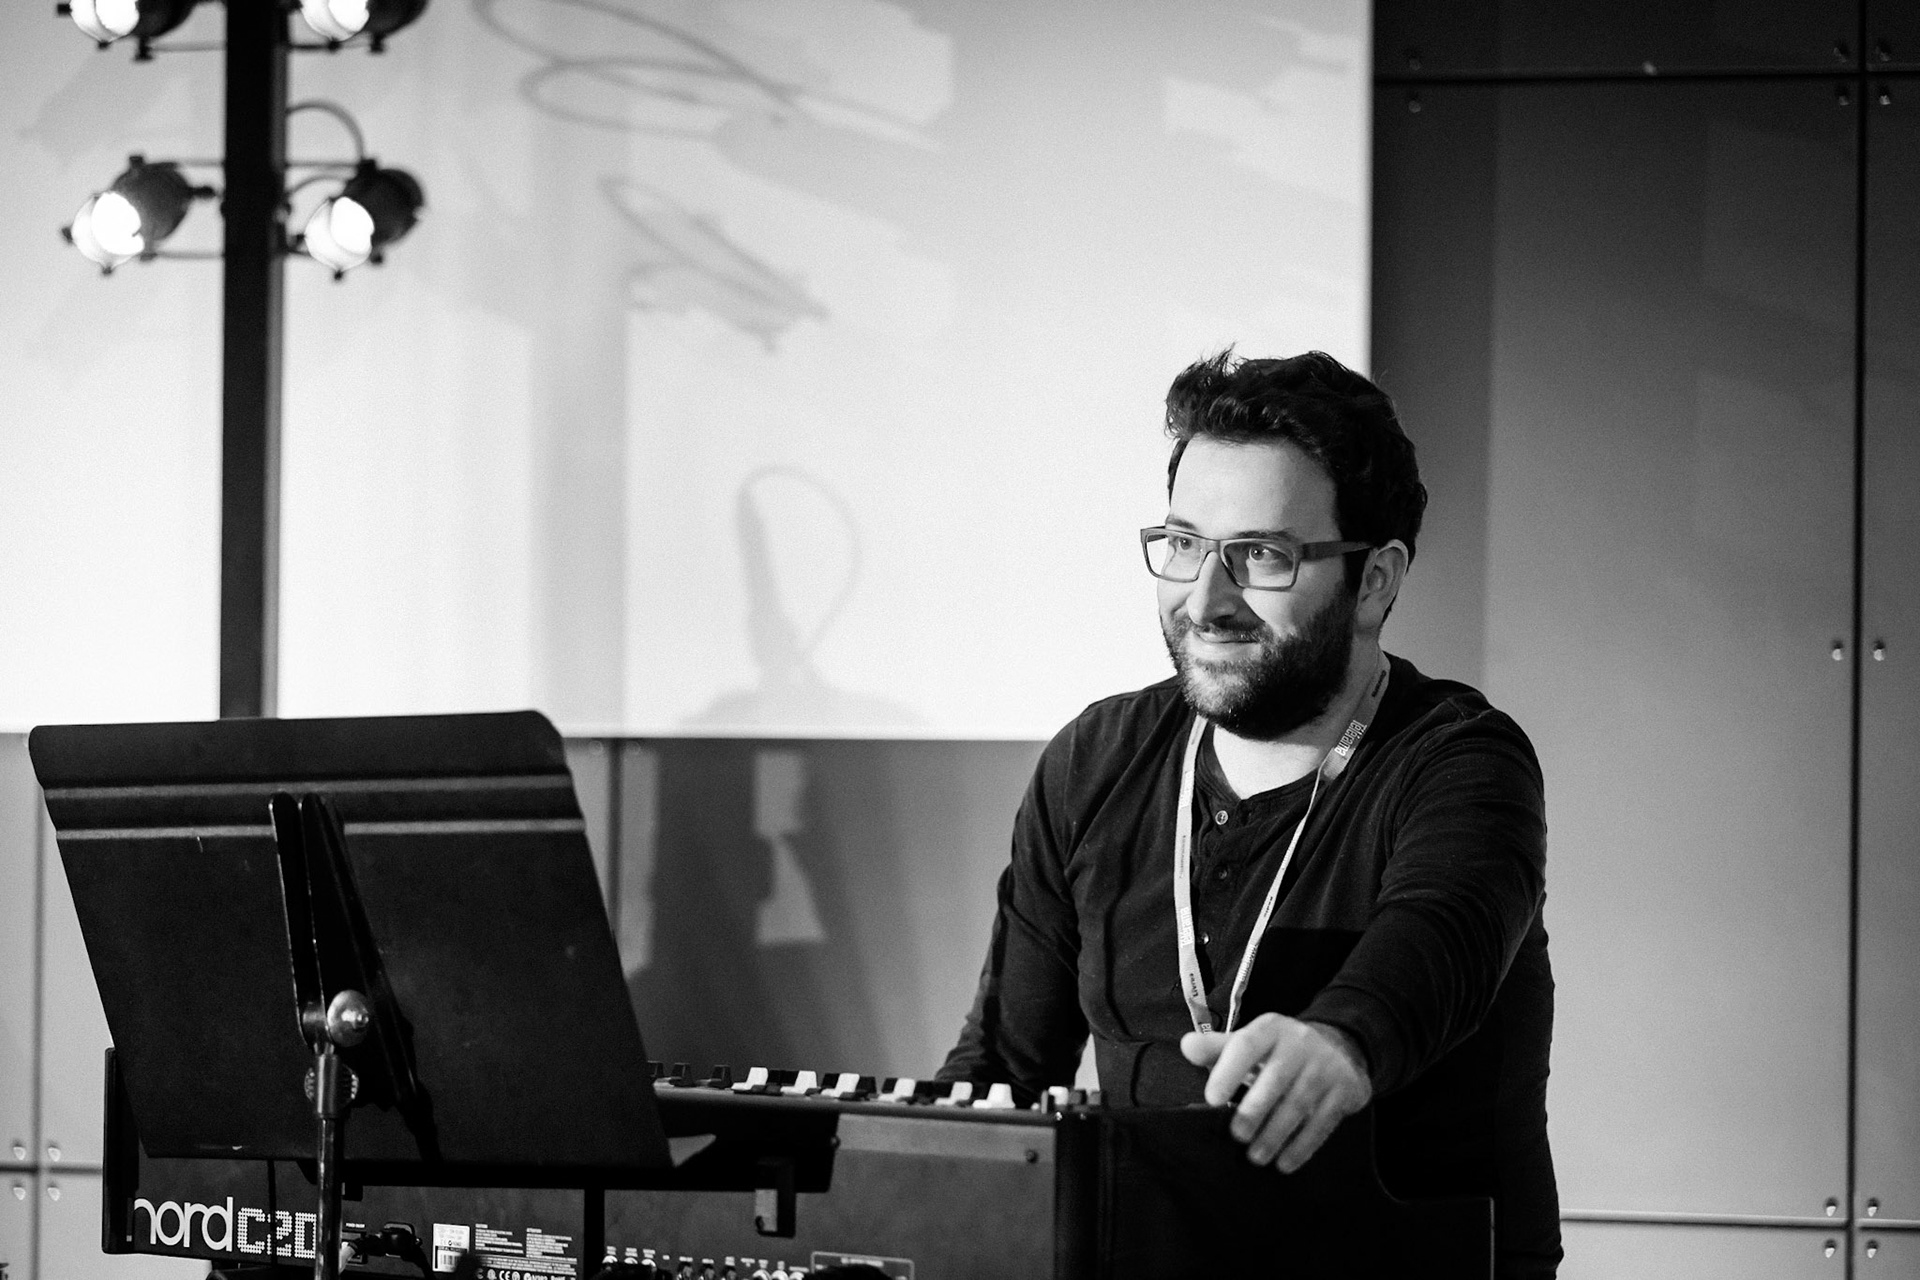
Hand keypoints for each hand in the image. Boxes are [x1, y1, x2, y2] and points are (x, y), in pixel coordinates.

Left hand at [1180, 1013, 1371, 1171]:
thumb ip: (1217, 1048)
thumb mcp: (1251, 1042)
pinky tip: (1285, 1163)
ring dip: (1275, 1135)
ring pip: (1298, 1104)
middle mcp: (1300, 1043)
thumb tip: (1186, 1047)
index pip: (1246, 1045)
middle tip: (1236, 1136)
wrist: (1340, 1046)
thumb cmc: (1280, 1050)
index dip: (1228, 1071)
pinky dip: (1302, 1146)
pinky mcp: (1346, 1089)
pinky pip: (1322, 1122)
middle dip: (1253, 1111)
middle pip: (1274, 1079)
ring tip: (1256, 1157)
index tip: (1211, 1099)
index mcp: (1270, 1028)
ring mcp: (1326, 1065)